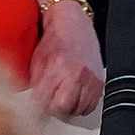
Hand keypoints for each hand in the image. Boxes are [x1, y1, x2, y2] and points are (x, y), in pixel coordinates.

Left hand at [29, 0, 103, 116]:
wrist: (73, 24)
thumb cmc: (53, 41)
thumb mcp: (37, 63)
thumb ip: (36, 87)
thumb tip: (34, 108)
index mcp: (58, 69)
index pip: (48, 104)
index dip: (40, 109)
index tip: (37, 108)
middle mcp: (77, 74)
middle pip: (65, 110)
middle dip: (55, 110)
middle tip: (50, 103)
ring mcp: (91, 78)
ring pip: (80, 109)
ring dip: (70, 109)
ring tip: (63, 100)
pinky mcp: (100, 80)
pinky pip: (92, 104)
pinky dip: (83, 105)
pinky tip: (75, 98)